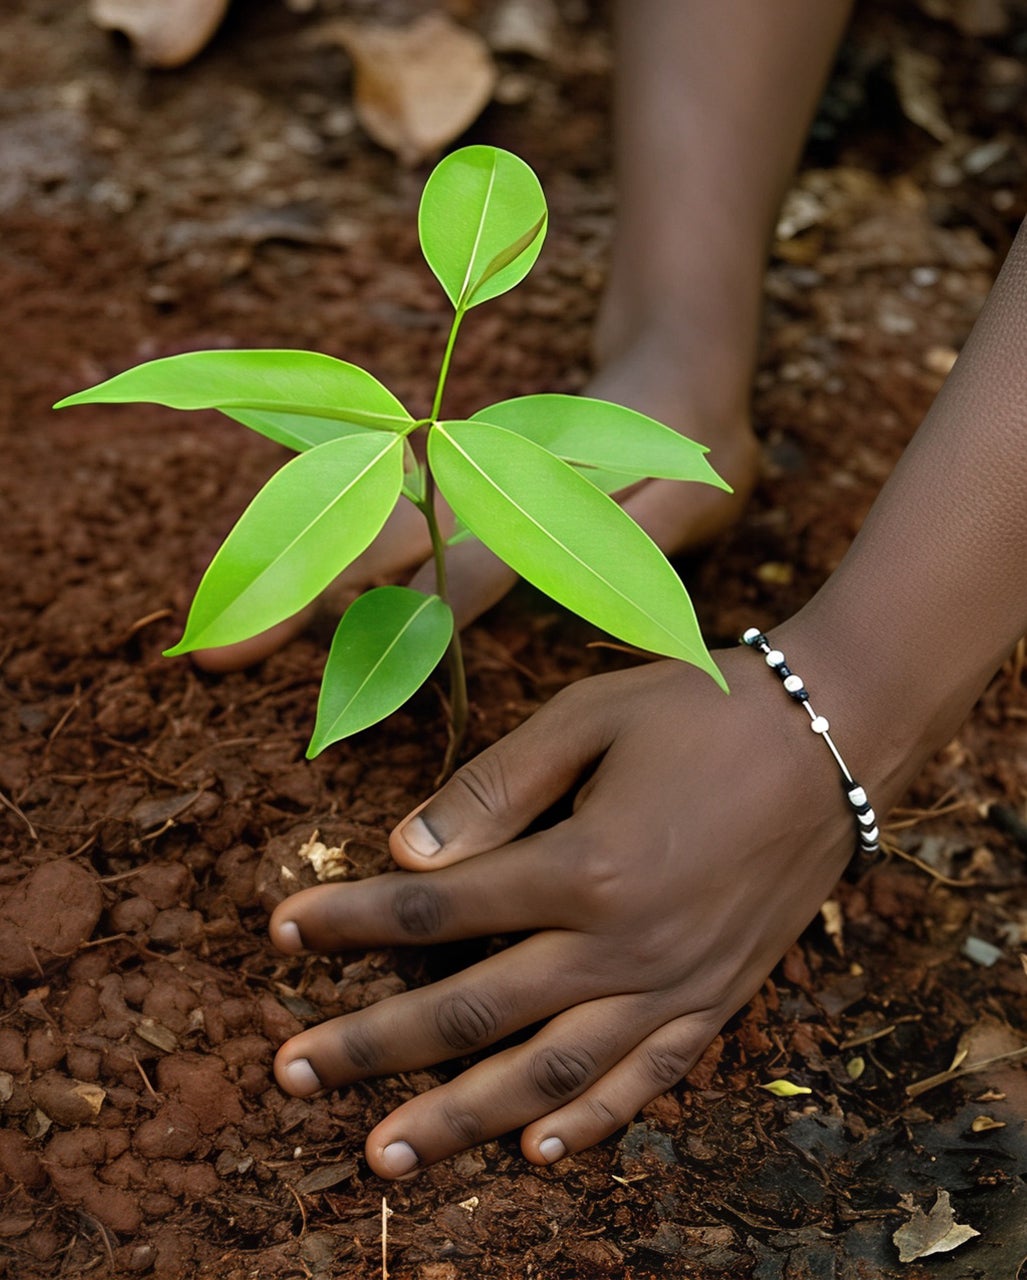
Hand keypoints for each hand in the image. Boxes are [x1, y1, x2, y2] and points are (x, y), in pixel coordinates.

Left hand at [269, 639, 882, 1177]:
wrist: (833, 739)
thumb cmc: (703, 711)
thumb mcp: (588, 718)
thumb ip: (494, 788)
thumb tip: (406, 852)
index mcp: (583, 864)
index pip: (437, 907)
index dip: (351, 921)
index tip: (282, 931)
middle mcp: (622, 944)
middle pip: (473, 1009)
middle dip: (373, 1043)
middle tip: (291, 1072)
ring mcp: (673, 984)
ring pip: (548, 1072)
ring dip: (460, 1117)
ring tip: (385, 1153)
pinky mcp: (717, 999)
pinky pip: (647, 1080)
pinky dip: (590, 1122)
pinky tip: (534, 1150)